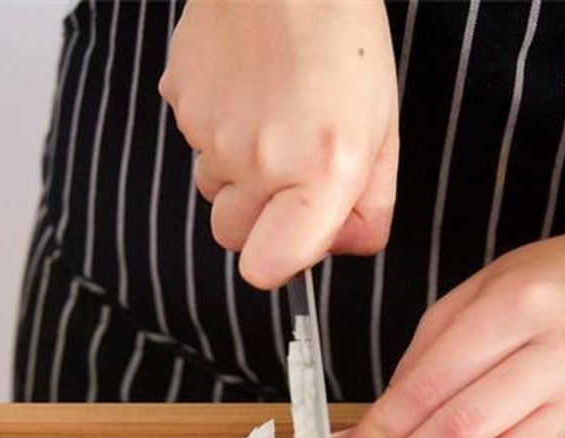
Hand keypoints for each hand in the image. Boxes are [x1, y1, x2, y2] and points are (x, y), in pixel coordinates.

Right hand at [159, 0, 397, 289]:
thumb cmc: (344, 42)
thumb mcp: (384, 132)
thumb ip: (370, 206)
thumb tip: (343, 246)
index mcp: (318, 173)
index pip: (267, 268)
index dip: (279, 261)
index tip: (294, 239)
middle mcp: (259, 161)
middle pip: (234, 236)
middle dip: (259, 216)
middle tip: (290, 166)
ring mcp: (210, 132)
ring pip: (213, 188)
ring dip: (237, 170)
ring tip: (272, 114)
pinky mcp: (180, 102)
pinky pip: (193, 141)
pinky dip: (217, 126)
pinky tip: (248, 89)